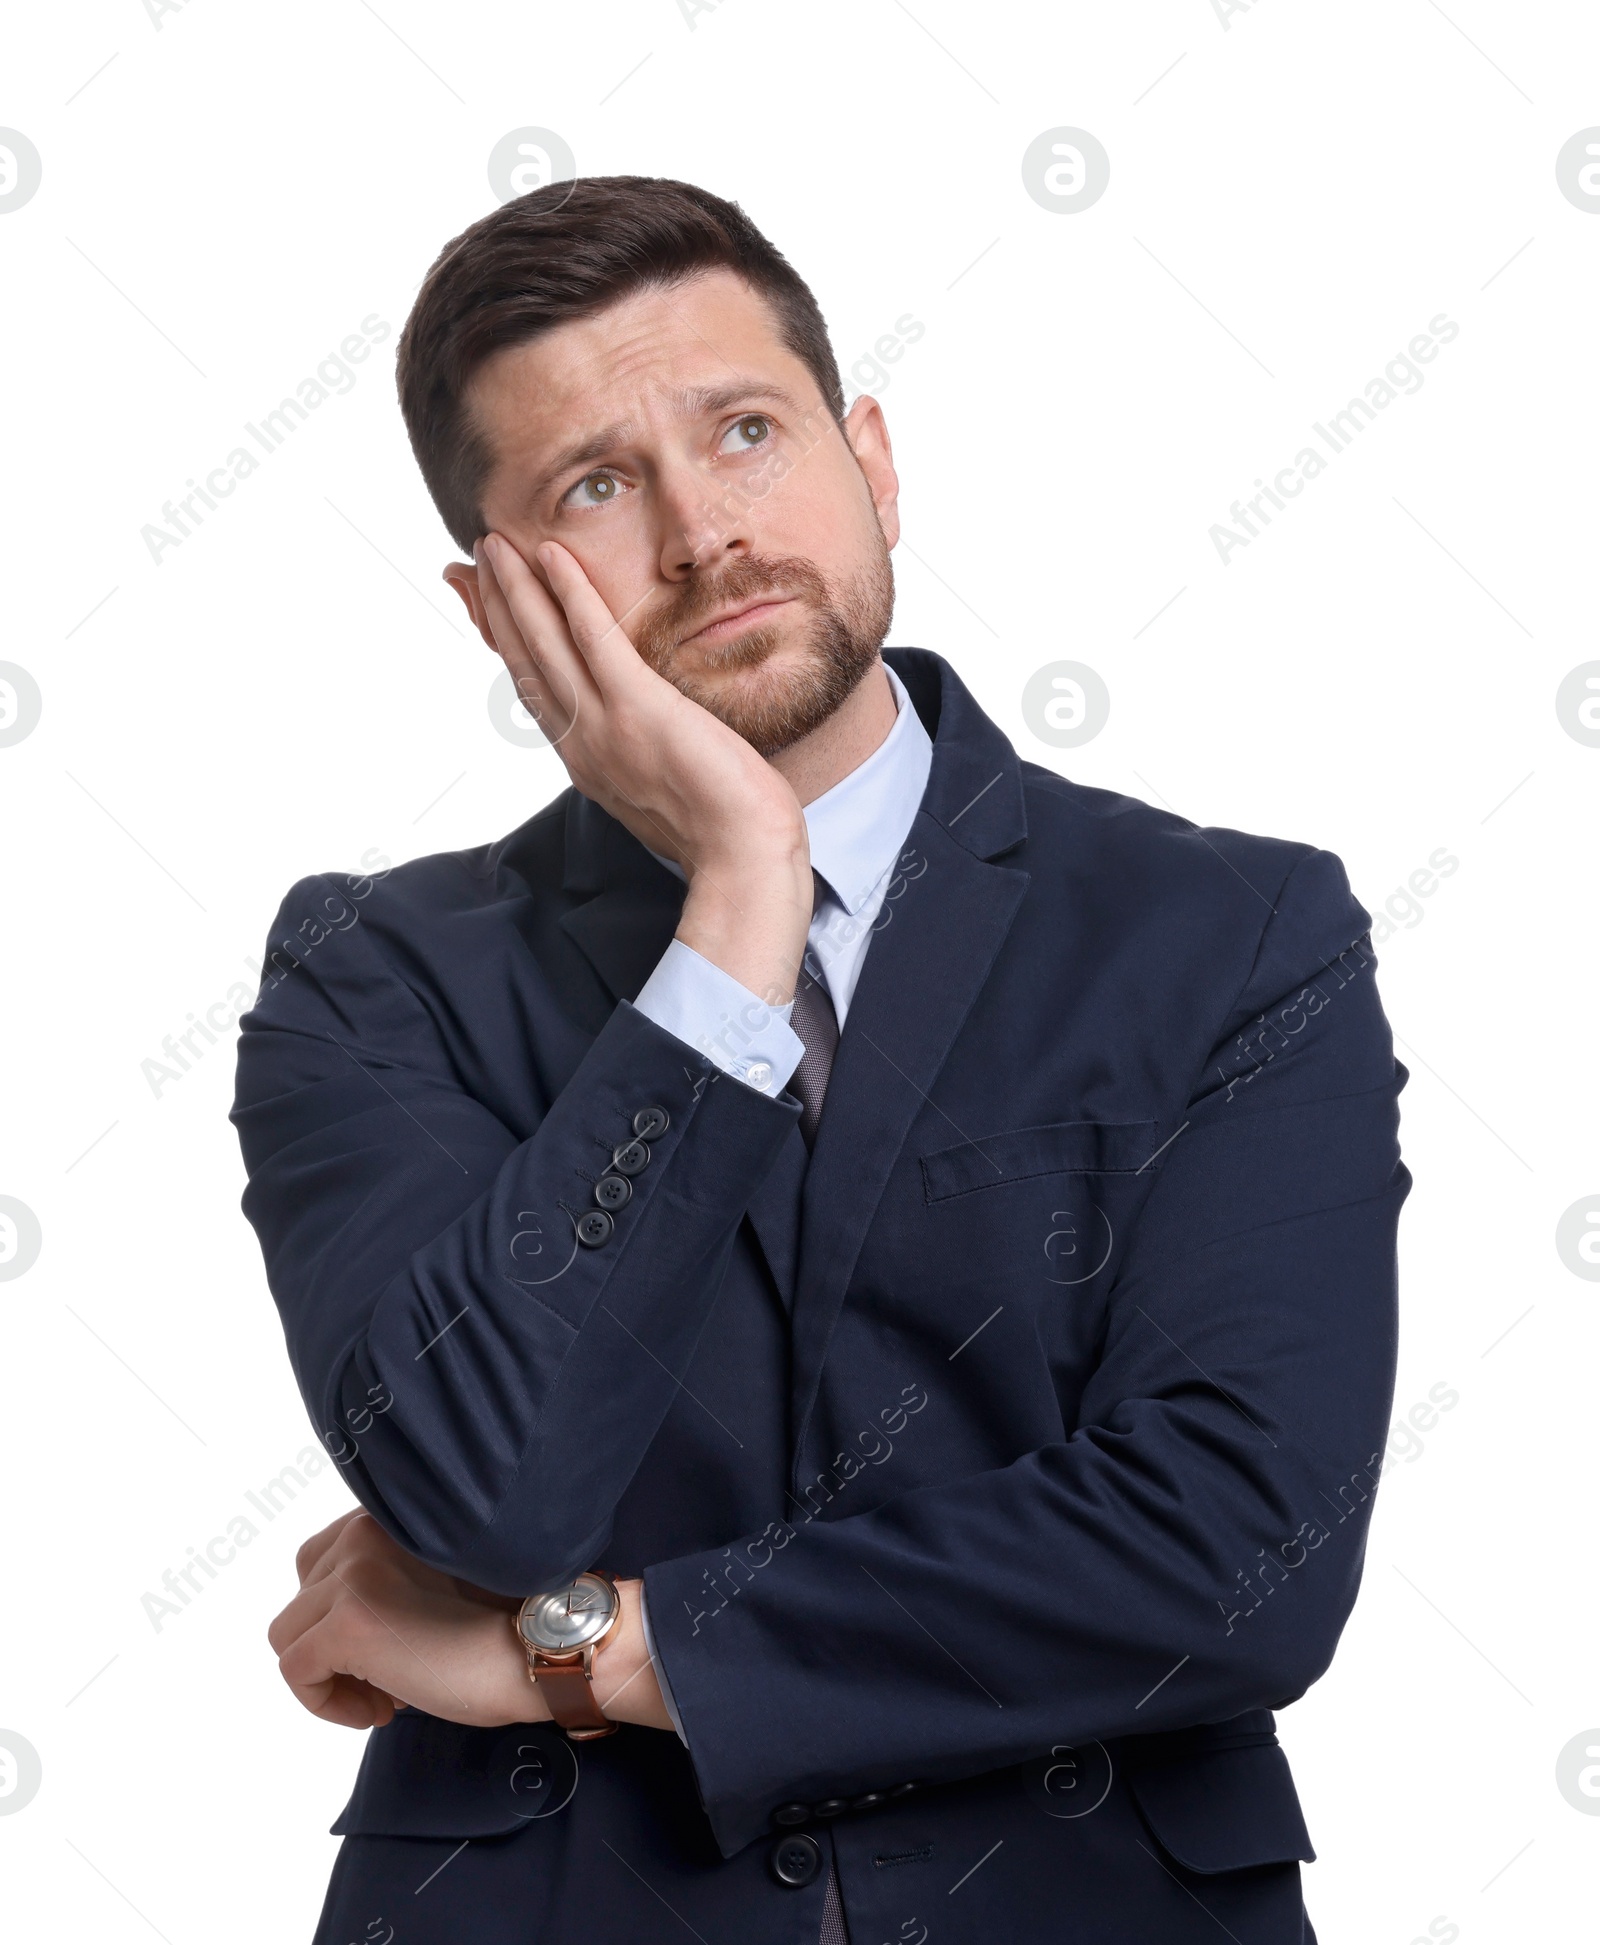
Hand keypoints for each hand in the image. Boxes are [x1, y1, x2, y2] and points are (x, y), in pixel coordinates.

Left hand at [268, 1511, 670, 1733]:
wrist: (544, 1649)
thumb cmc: (509, 1626)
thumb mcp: (442, 1580)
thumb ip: (394, 1577)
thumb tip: (347, 1627)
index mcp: (392, 1518)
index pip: (327, 1557)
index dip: (345, 1610)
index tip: (388, 1647)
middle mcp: (366, 1532)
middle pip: (302, 1596)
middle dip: (332, 1642)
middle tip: (387, 1676)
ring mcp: (353, 1576)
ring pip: (288, 1635)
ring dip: (329, 1673)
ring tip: (384, 1696)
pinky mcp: (347, 1625)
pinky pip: (295, 1671)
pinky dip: (324, 1702)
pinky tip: (379, 1710)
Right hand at [476, 533, 812, 1003]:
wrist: (742, 858)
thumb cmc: (722, 833)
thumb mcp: (663, 794)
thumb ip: (642, 761)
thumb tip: (645, 745)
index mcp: (587, 763)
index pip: (534, 691)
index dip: (507, 643)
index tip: (486, 605)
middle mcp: (582, 743)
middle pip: (525, 661)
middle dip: (497, 605)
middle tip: (478, 556)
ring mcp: (605, 725)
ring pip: (545, 644)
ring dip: (517, 588)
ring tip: (495, 543)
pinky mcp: (638, 708)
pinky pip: (593, 638)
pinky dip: (569, 594)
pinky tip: (550, 556)